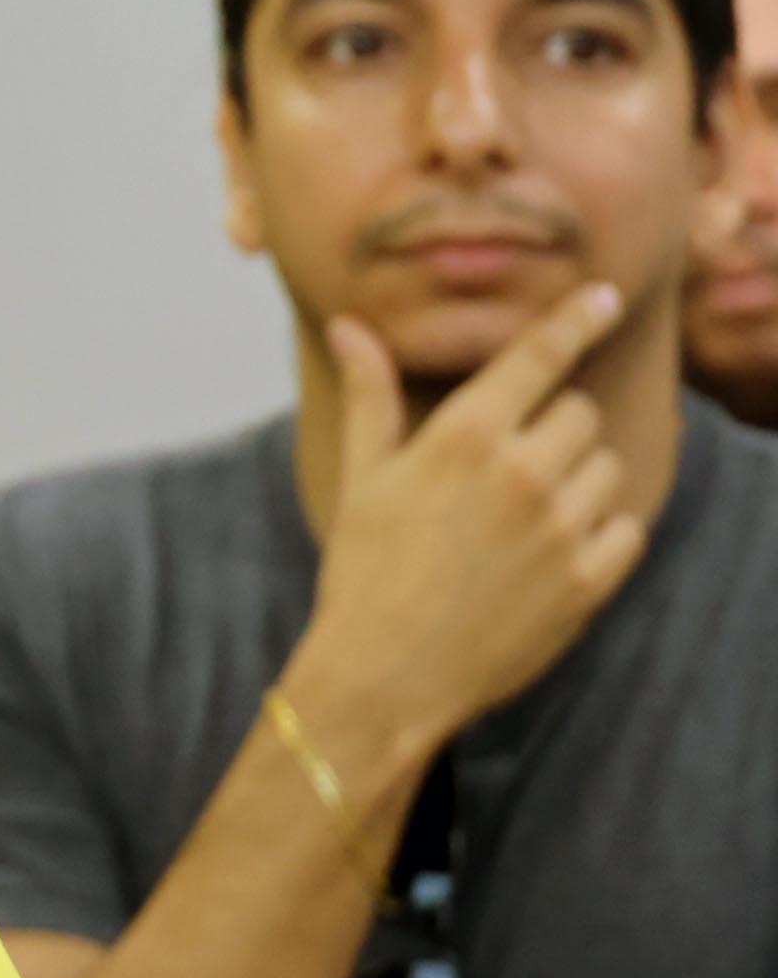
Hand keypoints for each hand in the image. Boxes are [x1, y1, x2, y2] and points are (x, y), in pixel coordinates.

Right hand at [290, 283, 646, 771]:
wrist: (382, 678)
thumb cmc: (363, 575)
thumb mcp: (362, 480)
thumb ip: (371, 397)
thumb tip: (351, 328)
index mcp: (464, 437)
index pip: (539, 356)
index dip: (575, 320)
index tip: (604, 298)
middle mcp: (523, 472)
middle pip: (580, 412)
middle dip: (554, 431)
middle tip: (510, 473)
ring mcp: (562, 527)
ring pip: (608, 467)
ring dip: (580, 482)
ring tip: (527, 521)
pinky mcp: (589, 578)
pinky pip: (627, 528)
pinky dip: (601, 534)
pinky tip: (553, 555)